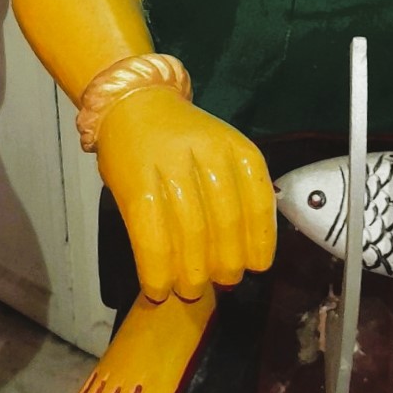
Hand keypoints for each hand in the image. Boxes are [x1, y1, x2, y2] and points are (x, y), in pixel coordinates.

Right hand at [95, 86, 275, 301]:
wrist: (132, 103)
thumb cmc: (181, 139)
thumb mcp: (219, 152)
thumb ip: (236, 192)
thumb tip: (246, 256)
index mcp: (235, 147)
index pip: (258, 200)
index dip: (260, 240)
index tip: (258, 266)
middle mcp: (207, 153)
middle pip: (225, 221)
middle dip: (226, 263)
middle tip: (224, 282)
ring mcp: (169, 166)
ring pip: (189, 232)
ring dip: (191, 273)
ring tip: (191, 289)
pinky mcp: (135, 182)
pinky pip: (150, 235)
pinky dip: (155, 269)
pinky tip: (158, 288)